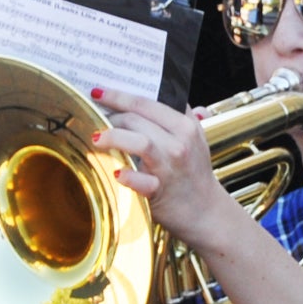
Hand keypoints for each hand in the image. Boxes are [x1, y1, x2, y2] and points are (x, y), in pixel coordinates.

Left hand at [90, 87, 247, 248]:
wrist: (207, 212)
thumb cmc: (194, 174)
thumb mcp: (195, 140)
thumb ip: (178, 118)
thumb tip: (156, 97)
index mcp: (186, 126)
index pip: (146, 102)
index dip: (118, 95)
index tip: (97, 91)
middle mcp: (180, 143)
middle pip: (137, 119)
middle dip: (110, 116)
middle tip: (95, 120)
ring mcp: (170, 167)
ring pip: (140, 141)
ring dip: (114, 136)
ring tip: (96, 137)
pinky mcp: (161, 190)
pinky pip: (142, 180)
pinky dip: (129, 176)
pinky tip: (116, 173)